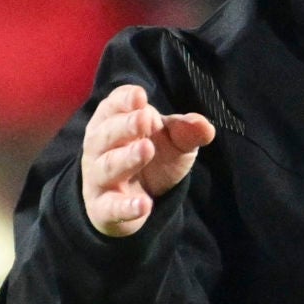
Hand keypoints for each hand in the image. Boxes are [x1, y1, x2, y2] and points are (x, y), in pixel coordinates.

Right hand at [80, 84, 215, 237]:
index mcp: (112, 122)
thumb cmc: (153, 159)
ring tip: (147, 149)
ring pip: (107, 166)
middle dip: (124, 125)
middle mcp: (99, 148)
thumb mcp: (174, 142)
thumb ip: (187, 132)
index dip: (124, 100)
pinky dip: (126, 207)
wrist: (135, 201)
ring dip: (126, 158)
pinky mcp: (103, 209)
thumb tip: (204, 126)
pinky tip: (144, 205)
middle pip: (106, 134)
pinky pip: (111, 208)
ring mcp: (99, 178)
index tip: (140, 95)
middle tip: (144, 119)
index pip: (112, 106)